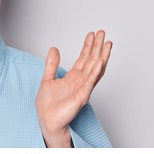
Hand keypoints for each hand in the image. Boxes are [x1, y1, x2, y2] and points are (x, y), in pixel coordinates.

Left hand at [36, 30, 111, 146]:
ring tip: (107, 43)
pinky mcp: (82, 96)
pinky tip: (100, 61)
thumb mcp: (47, 79)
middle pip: (91, 60)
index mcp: (73, 77)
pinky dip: (96, 71)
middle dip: (97, 46)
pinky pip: (90, 81)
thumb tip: (54, 48)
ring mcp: (83, 88)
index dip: (87, 46)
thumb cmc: (48, 104)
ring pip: (95, 69)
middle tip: (102, 32)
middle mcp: (80, 81)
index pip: (83, 58)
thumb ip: (51, 64)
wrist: (47, 120)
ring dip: (101, 56)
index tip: (91, 34)